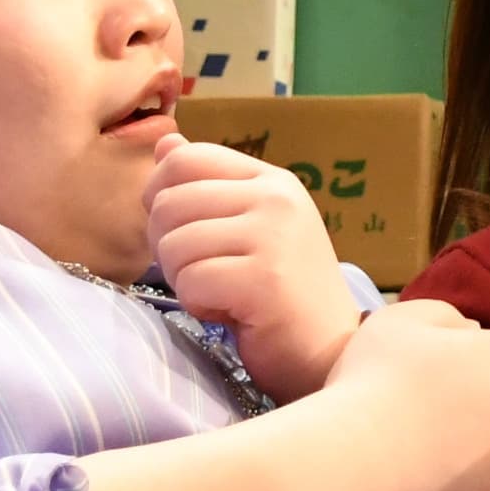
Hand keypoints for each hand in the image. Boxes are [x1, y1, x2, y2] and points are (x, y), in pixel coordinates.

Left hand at [145, 140, 363, 397]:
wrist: (330, 349)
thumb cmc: (283, 292)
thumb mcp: (247, 226)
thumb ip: (206, 185)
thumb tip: (164, 141)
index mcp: (271, 180)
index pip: (184, 158)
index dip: (160, 195)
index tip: (181, 231)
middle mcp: (275, 198)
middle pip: (168, 202)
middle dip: (169, 247)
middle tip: (205, 273)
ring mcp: (273, 235)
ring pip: (174, 244)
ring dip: (184, 279)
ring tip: (222, 293)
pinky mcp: (264, 278)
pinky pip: (191, 281)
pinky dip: (200, 305)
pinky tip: (232, 312)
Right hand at [321, 299, 489, 490]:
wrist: (356, 455)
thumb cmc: (373, 380)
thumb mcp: (404, 318)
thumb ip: (447, 317)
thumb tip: (473, 331)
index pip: (486, 357)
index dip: (449, 370)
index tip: (415, 385)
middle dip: (469, 407)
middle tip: (420, 421)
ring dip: (472, 446)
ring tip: (422, 453)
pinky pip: (486, 487)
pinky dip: (465, 486)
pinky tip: (429, 481)